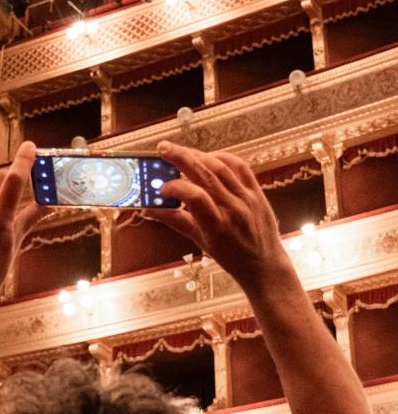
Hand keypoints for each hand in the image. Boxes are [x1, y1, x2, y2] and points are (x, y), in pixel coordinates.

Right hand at [145, 140, 289, 289]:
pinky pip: (239, 166)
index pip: (194, 197)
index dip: (175, 187)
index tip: (161, 188)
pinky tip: (207, 157)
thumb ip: (174, 221)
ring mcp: (247, 198)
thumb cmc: (230, 256)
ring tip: (180, 151)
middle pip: (205, 174)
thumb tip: (148, 210)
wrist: (264, 264)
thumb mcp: (200, 242)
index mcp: (217, 226)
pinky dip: (221, 157)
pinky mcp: (257, 191)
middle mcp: (234, 209)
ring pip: (220, 167)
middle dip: (181, 158)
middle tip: (163, 149)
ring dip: (197, 155)